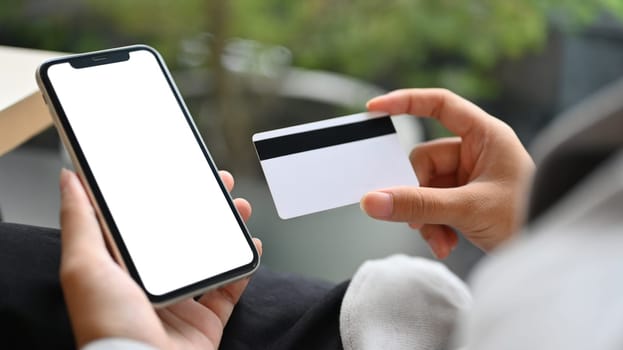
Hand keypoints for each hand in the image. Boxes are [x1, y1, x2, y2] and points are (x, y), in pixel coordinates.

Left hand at [59, 168, 261, 348]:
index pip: (143, 223)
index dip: (162, 195)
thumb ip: (80, 222)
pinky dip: (244, 267)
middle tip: (217, 186)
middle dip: (202, 207)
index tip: (178, 173)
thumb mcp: (83, 267)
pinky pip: (231, 289)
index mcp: (121, 270)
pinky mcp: (206, 322)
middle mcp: (150, 286)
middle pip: (182, 237)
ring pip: (209, 258)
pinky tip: (251, 246)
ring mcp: (180, 304)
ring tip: (239, 209)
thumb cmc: (108, 327)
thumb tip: (69, 180)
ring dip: (227, 230)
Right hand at [361, 89, 533, 258]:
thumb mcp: (469, 209)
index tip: (375, 109)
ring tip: (438, 238)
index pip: (440, 105)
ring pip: (424, 188)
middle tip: (414, 215)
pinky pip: (433, 206)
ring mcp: (469, 177)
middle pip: (424, 160)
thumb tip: (373, 201)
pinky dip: (433, 226)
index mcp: (485, 136)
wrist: (549, 255)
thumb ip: (418, 205)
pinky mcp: (464, 200)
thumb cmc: (528, 219)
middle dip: (418, 193)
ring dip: (425, 217)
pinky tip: (445, 244)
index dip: (406, 102)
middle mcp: (476, 152)